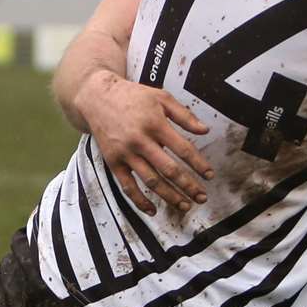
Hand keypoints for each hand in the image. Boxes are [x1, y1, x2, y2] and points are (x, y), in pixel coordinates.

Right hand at [79, 72, 212, 212]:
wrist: (97, 98)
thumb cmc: (132, 96)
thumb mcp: (161, 97)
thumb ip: (184, 115)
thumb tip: (205, 130)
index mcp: (155, 123)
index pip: (183, 149)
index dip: (199, 164)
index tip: (209, 175)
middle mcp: (141, 140)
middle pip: (169, 169)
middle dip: (188, 186)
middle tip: (201, 197)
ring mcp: (126, 153)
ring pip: (151, 181)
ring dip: (169, 196)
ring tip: (184, 206)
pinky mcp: (113, 162)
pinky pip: (127, 186)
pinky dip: (139, 200)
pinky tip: (152, 210)